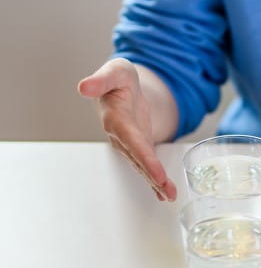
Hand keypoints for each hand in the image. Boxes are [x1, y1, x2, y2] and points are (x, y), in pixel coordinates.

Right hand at [78, 58, 177, 200]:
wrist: (120, 85)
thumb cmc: (118, 78)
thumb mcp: (114, 71)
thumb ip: (102, 80)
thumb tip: (84, 87)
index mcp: (116, 119)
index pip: (131, 142)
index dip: (144, 158)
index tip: (156, 172)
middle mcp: (121, 136)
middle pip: (138, 159)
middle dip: (152, 176)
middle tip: (167, 191)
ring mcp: (129, 144)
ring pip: (142, 166)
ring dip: (156, 182)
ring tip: (170, 196)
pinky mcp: (138, 146)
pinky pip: (146, 165)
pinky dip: (155, 180)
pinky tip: (164, 194)